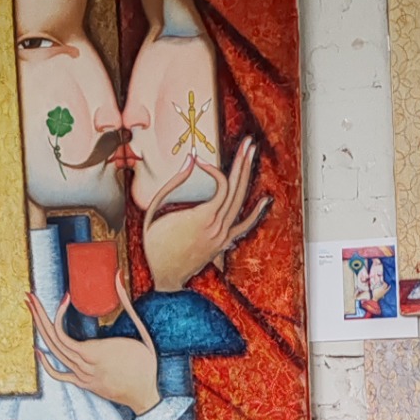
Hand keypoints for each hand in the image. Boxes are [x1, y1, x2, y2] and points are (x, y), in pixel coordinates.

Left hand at [28, 274, 160, 416]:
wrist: (145, 397)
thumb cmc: (146, 366)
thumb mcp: (142, 334)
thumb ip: (128, 305)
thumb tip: (118, 276)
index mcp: (95, 352)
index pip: (62, 332)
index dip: (58, 311)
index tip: (66, 296)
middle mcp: (84, 365)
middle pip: (52, 339)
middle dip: (38, 315)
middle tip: (29, 297)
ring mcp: (82, 376)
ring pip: (54, 353)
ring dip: (41, 330)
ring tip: (32, 311)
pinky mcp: (83, 384)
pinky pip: (59, 375)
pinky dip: (46, 363)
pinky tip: (38, 350)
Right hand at [142, 143, 271, 292]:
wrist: (165, 277)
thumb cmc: (155, 245)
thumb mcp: (154, 211)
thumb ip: (172, 185)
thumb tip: (190, 160)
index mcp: (201, 218)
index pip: (221, 186)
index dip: (213, 168)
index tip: (200, 160)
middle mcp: (217, 227)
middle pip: (236, 189)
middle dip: (242, 162)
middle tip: (248, 142)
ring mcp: (222, 236)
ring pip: (241, 203)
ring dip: (247, 178)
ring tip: (252, 156)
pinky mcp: (223, 243)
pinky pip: (244, 226)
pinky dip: (256, 213)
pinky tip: (265, 200)